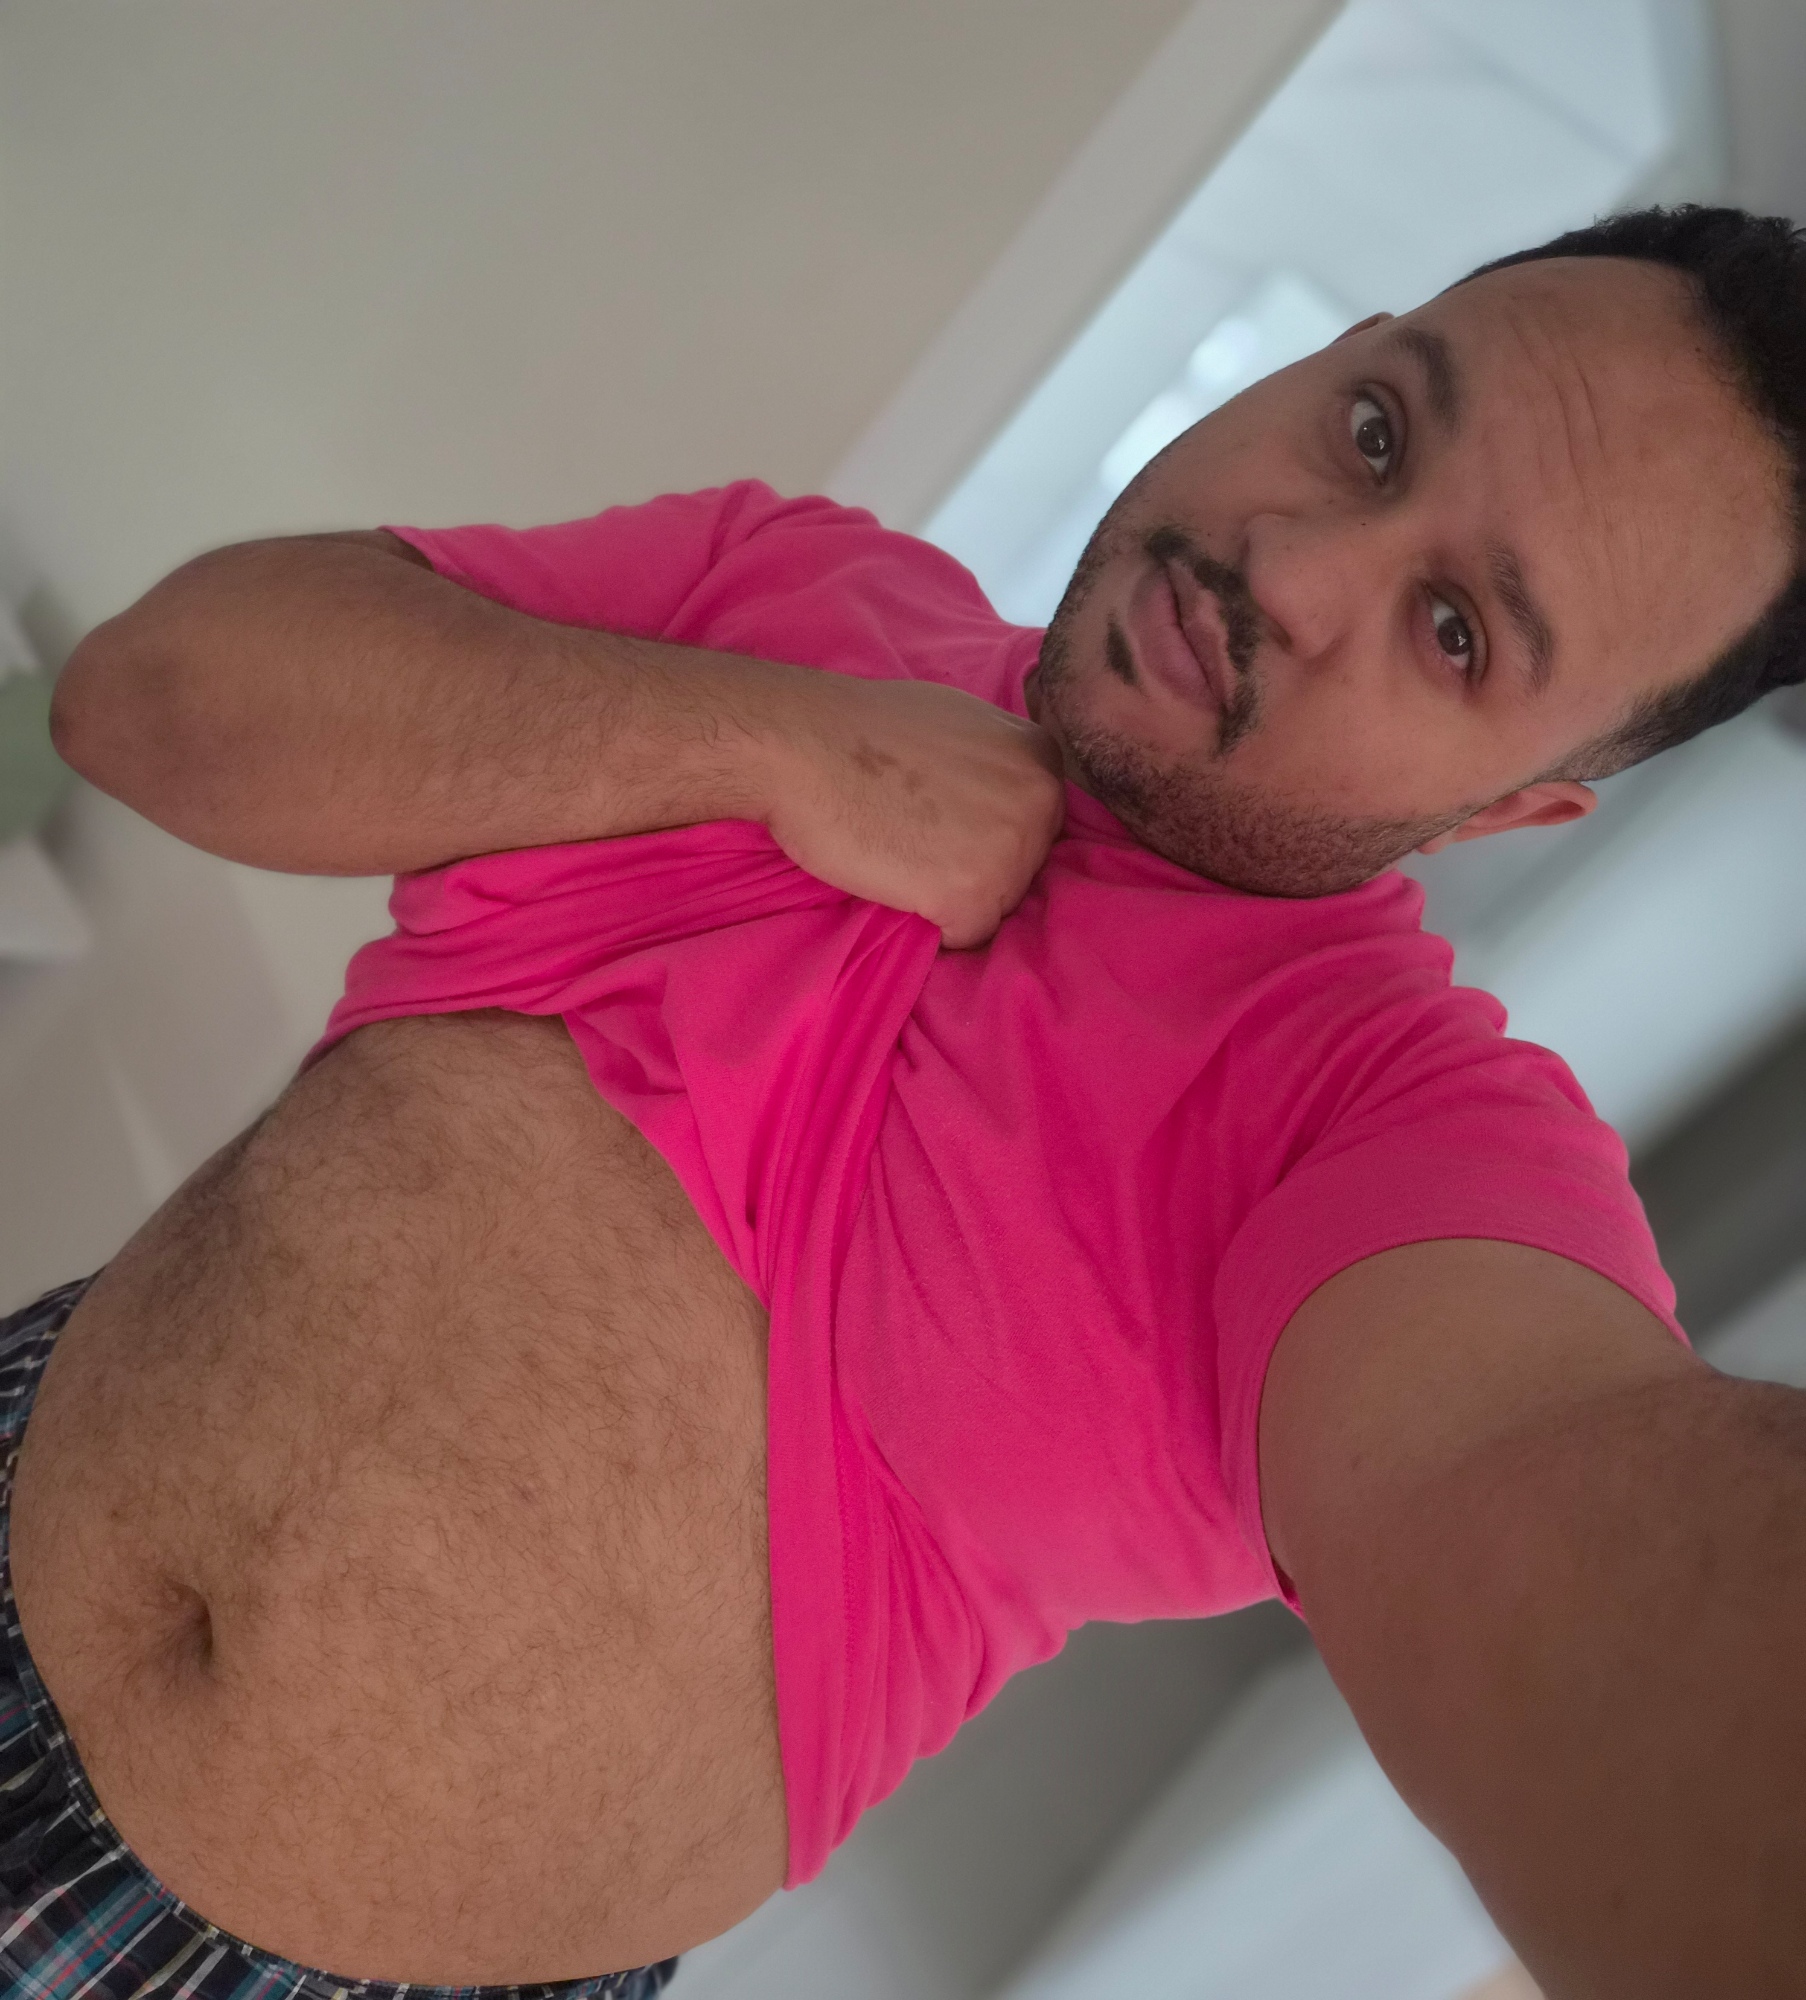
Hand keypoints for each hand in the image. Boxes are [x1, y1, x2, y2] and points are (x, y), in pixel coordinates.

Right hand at [757, 670, 1065, 947]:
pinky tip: (897, 883)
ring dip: (953, 896)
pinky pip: (965, 936)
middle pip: (1024, 867)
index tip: (942, 820)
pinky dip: (932, 926)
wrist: (803, 747)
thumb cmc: (864, 728)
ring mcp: (1012, 851)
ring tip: (903, 857)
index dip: (985, 830)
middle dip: (977, 865)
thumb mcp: (961, 722)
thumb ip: (996, 763)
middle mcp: (1040, 801)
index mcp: (1040, 757)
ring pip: (997, 905)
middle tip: (917, 840)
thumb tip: (999, 797)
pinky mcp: (972, 896)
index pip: (1033, 822)